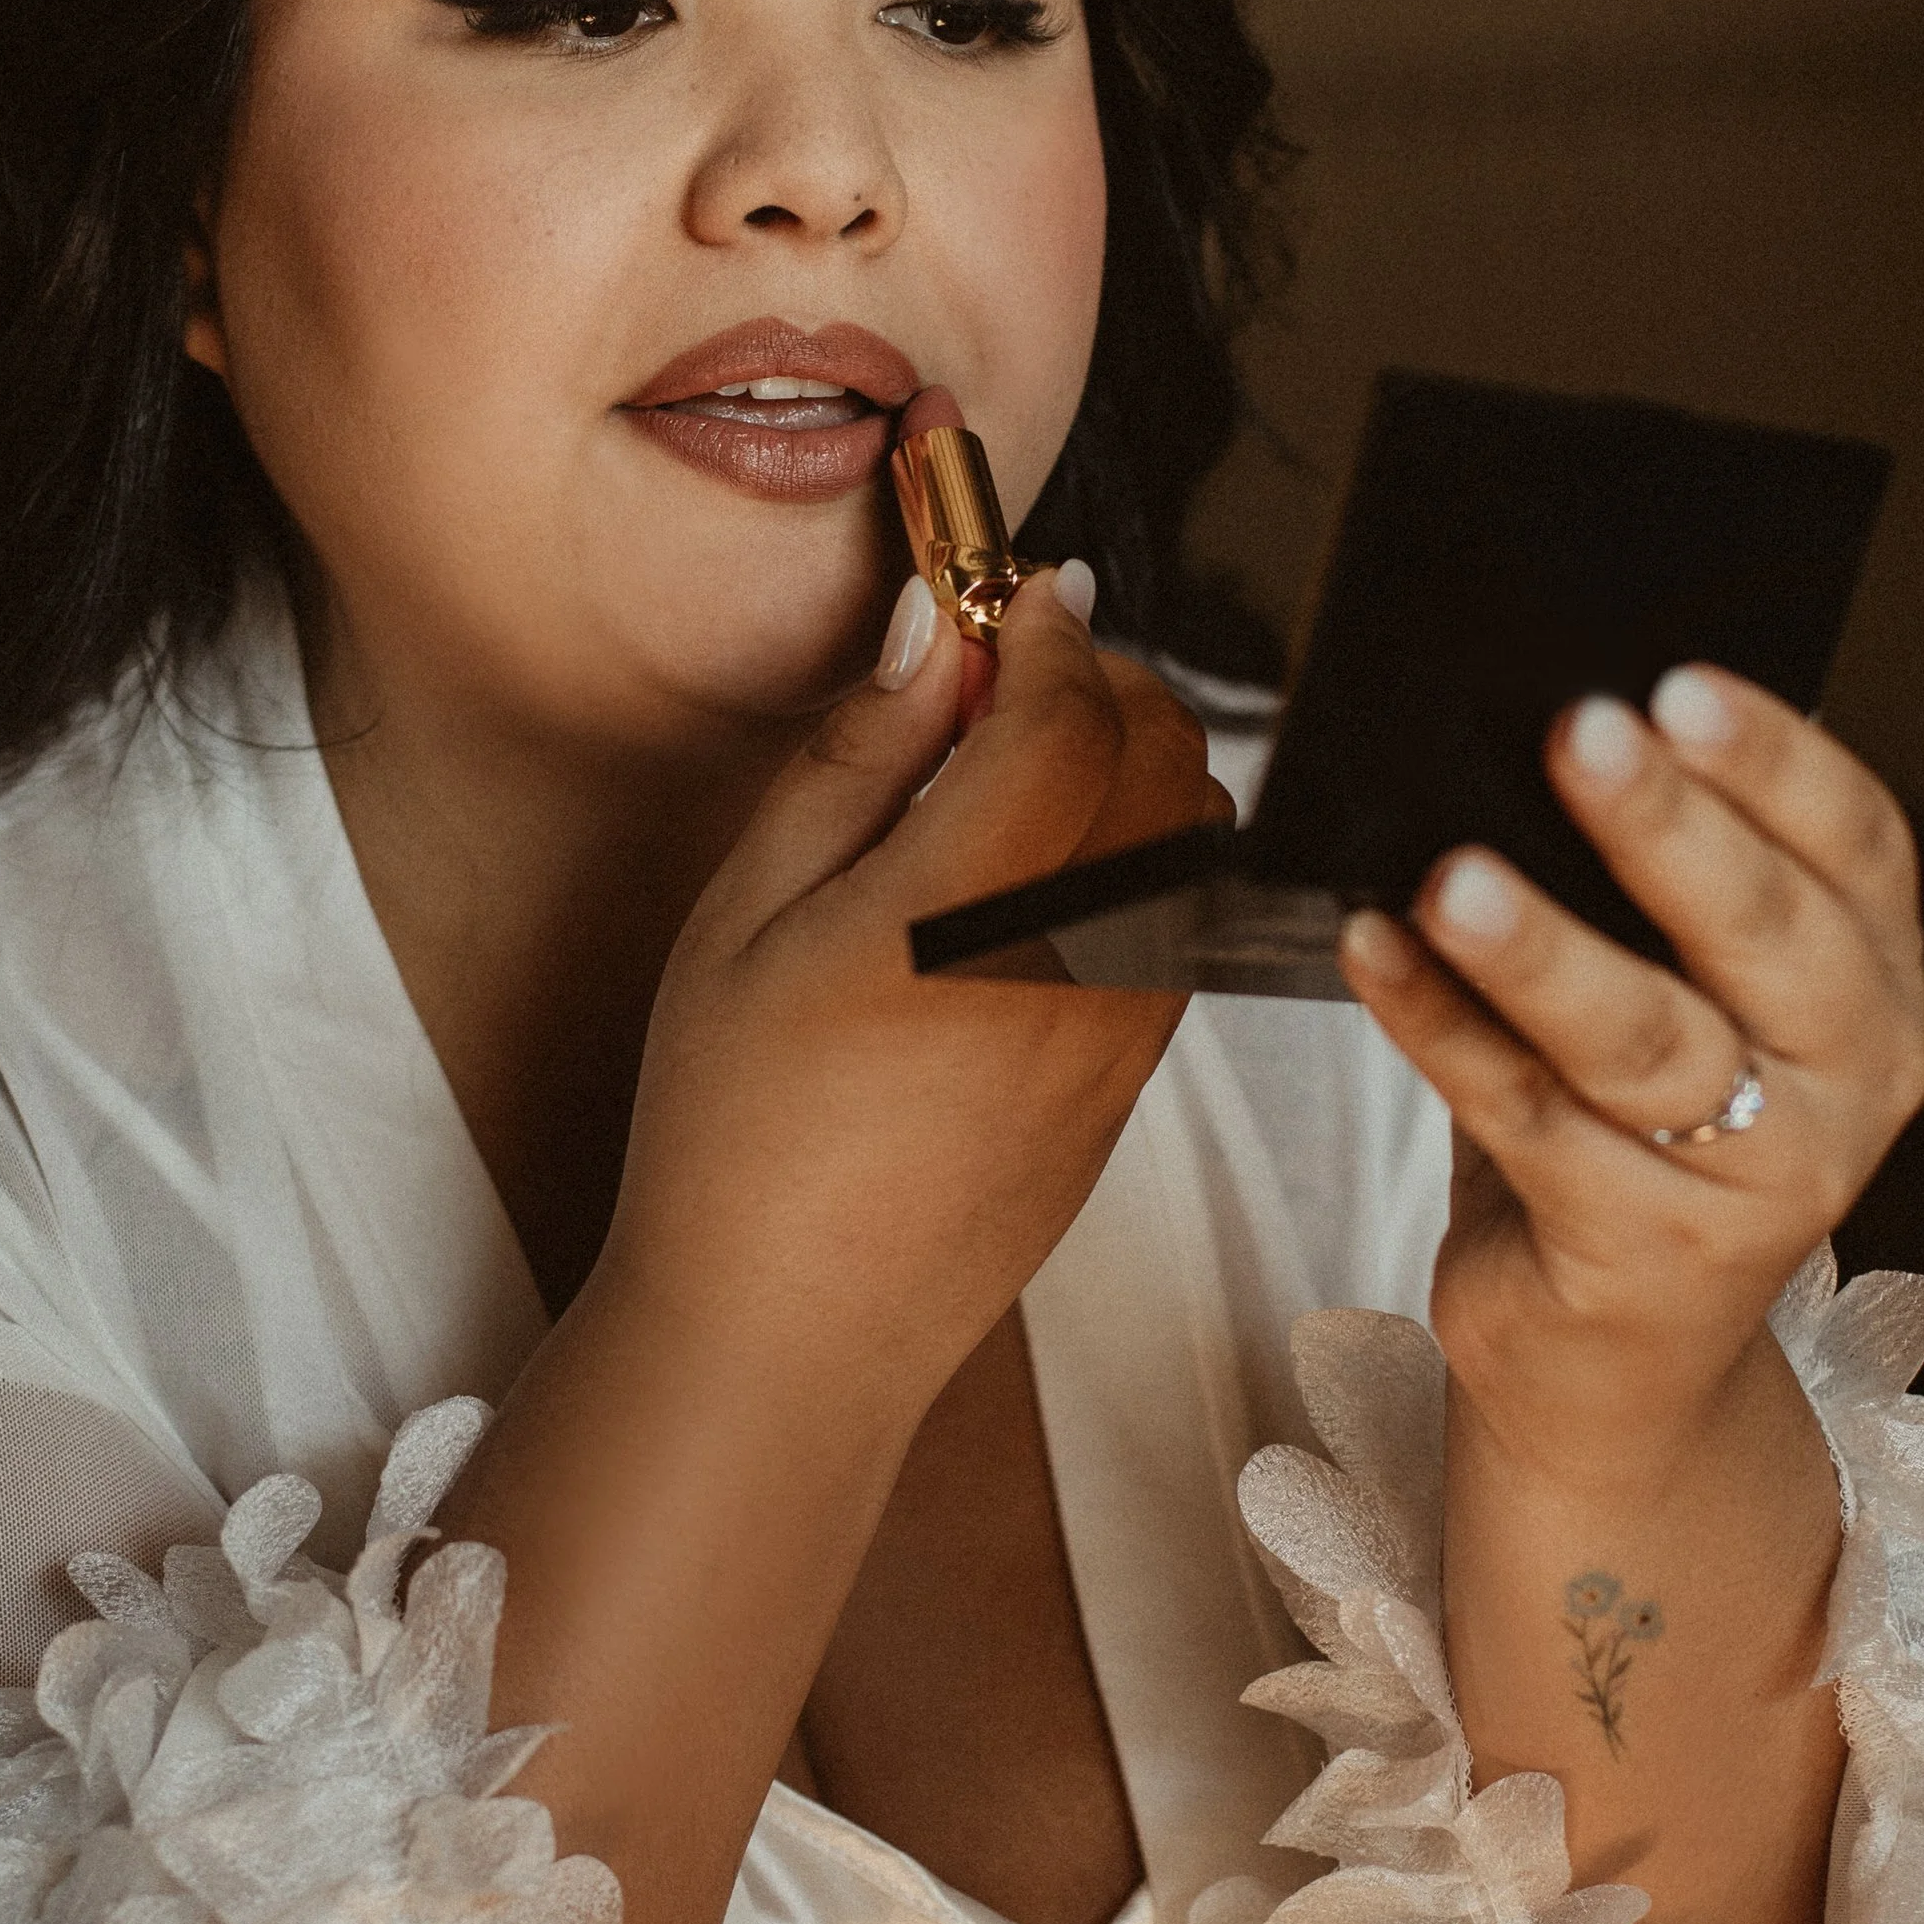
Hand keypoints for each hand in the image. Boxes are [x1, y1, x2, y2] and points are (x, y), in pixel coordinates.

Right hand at [598, 579, 1227, 1438]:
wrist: (790, 1334)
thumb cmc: (729, 1132)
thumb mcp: (742, 919)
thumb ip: (854, 761)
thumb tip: (929, 632)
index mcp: (957, 920)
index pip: (1067, 713)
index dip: (1040, 625)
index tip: (998, 590)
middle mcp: (1071, 970)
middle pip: (1167, 752)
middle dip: (1101, 676)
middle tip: (1000, 673)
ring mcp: (1121, 1032)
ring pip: (1194, 828)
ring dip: (1127, 759)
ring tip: (1008, 773)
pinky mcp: (1133, 1081)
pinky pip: (1178, 914)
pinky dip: (1132, 850)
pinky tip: (1027, 876)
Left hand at [1340, 668, 1923, 1479]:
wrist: (1612, 1370)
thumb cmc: (1629, 1139)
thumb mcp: (1685, 1007)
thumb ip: (1647, 894)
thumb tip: (1536, 733)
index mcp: (1876, 990)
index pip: (1858, 846)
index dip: (1775, 758)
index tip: (1678, 680)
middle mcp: (1845, 1088)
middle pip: (1765, 934)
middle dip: (1667, 825)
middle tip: (1578, 729)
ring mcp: (1757, 1186)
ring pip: (1643, 1041)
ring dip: (1540, 948)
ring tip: (1452, 873)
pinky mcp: (1642, 1259)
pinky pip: (1522, 1117)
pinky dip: (1439, 1026)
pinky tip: (1374, 950)